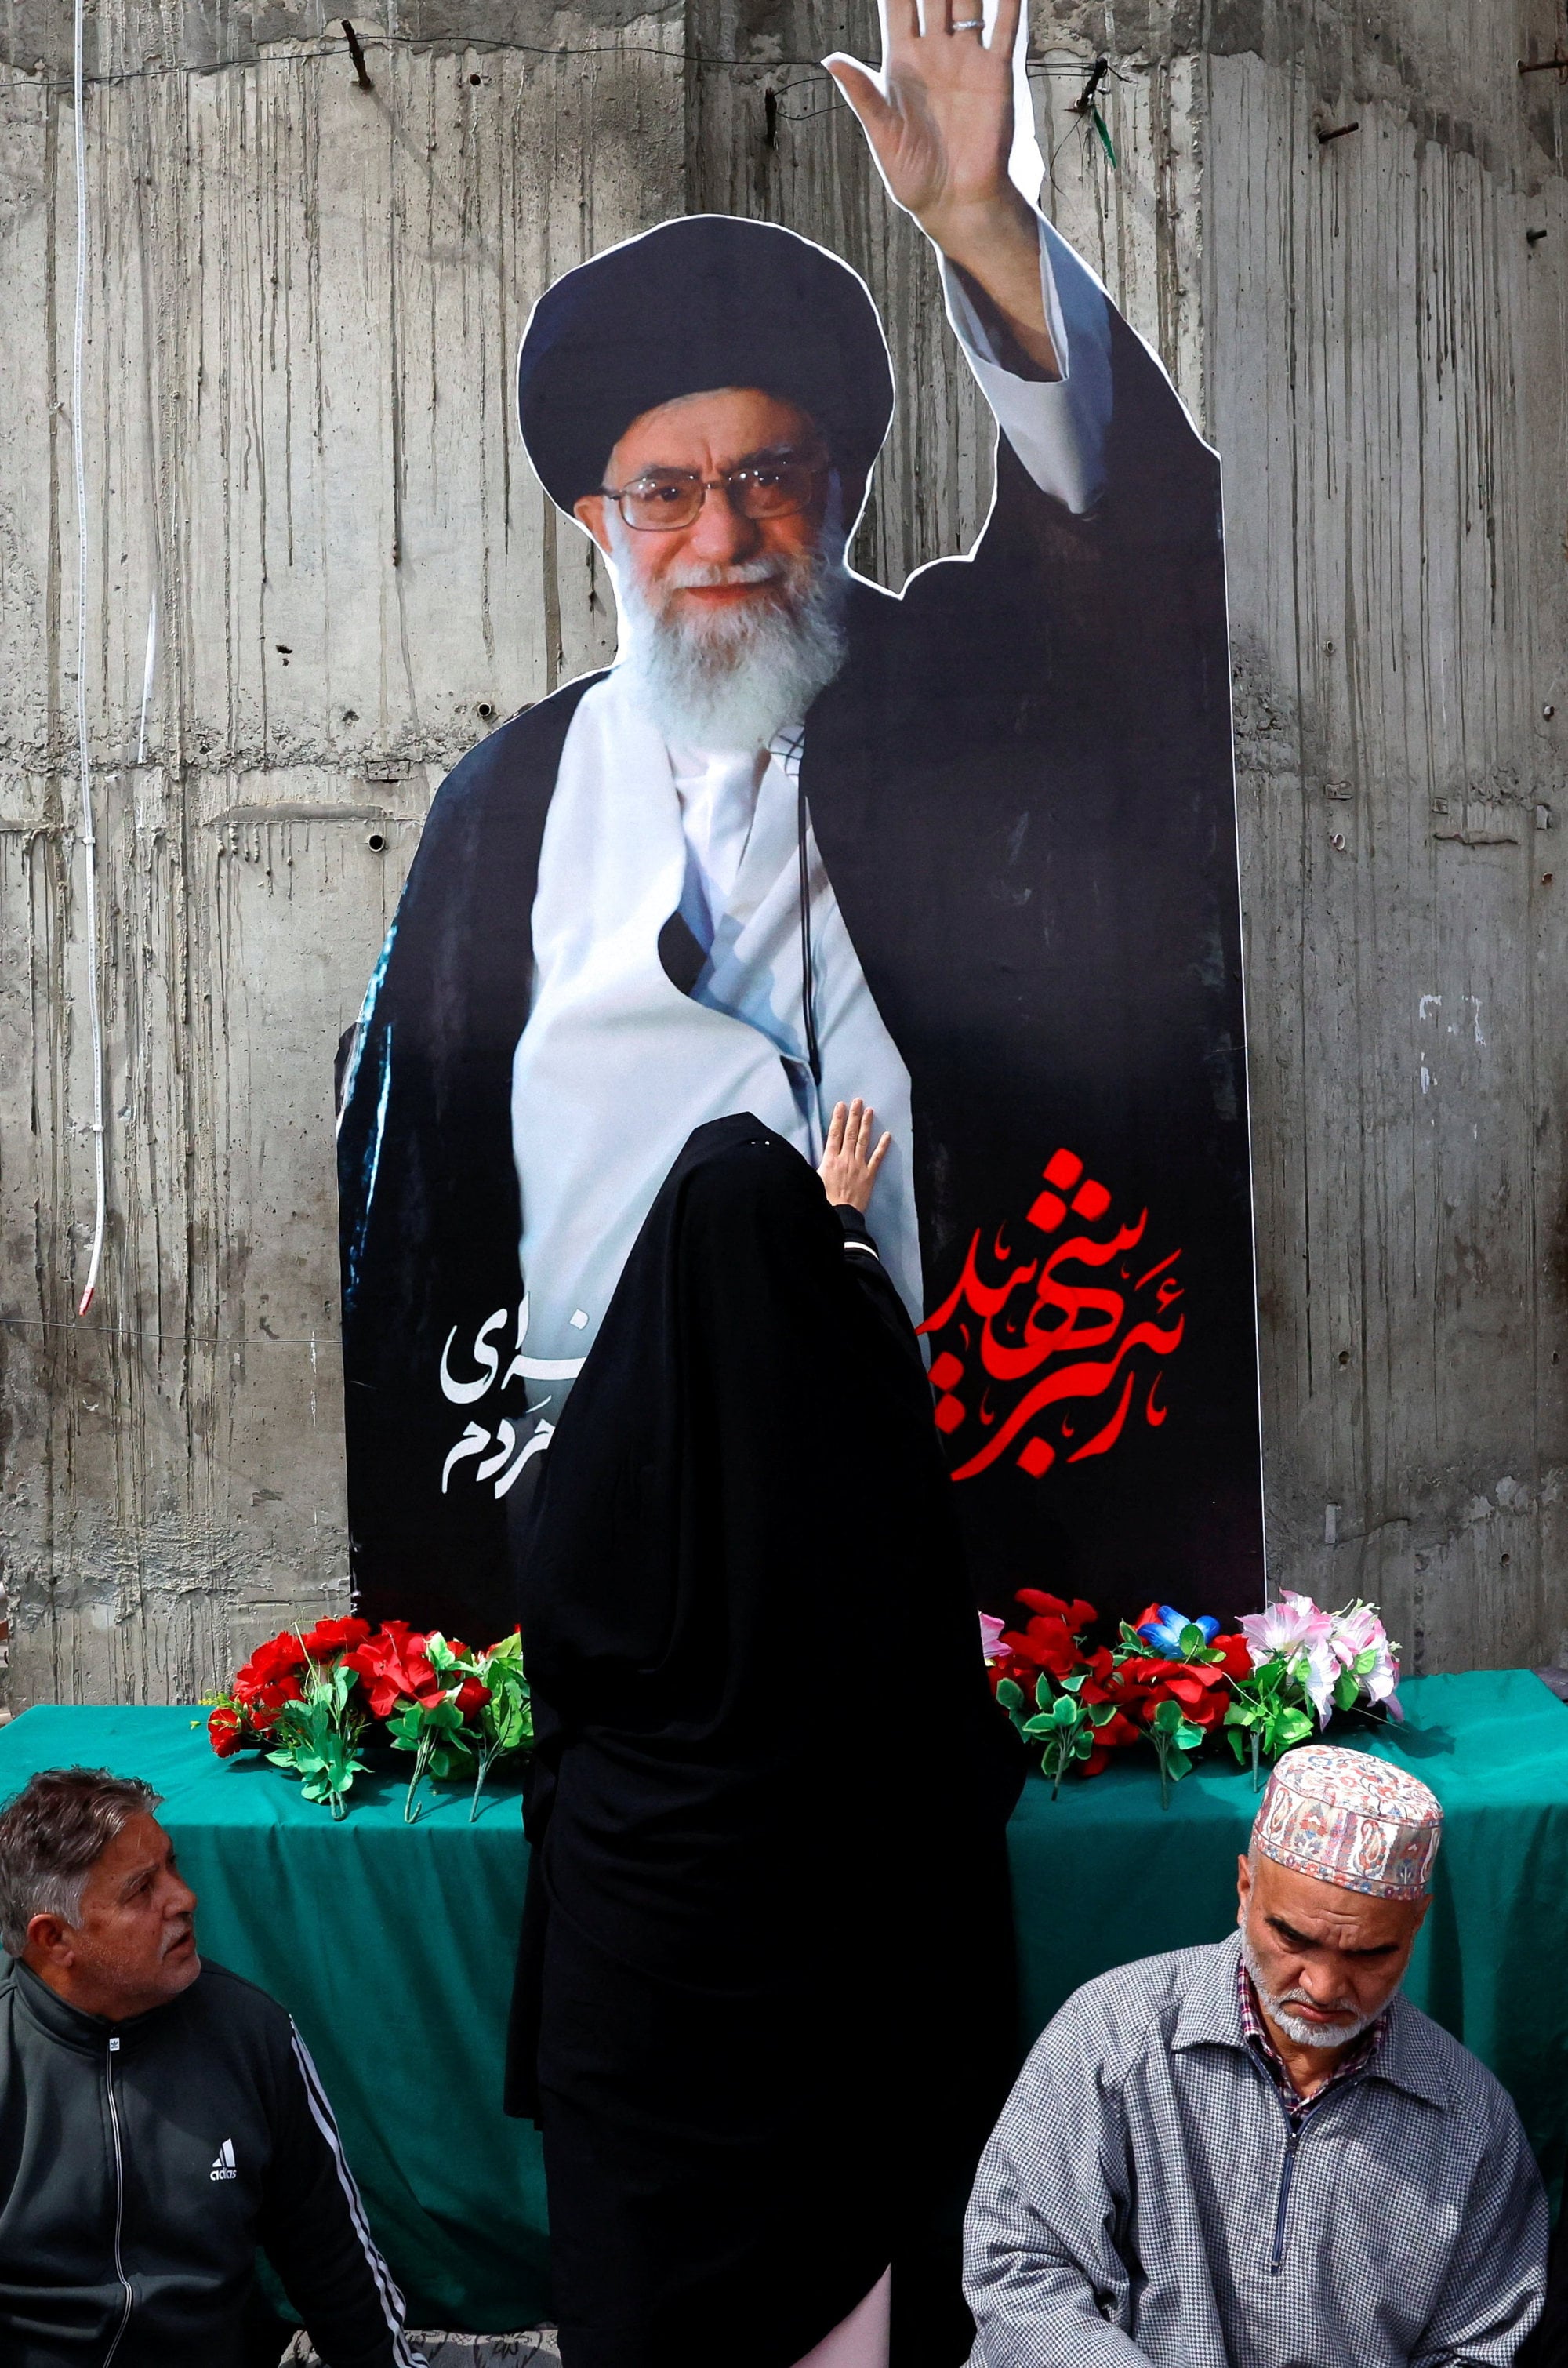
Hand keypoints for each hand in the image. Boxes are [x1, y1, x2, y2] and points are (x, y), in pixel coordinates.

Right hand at [817, 1098, 891, 1213]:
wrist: (839, 1215)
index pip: (834, 1133)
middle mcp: (845, 1159)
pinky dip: (883, 1146)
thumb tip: (797, 1157)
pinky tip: (887, 1135)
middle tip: (858, 1101)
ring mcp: (859, 1166)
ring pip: (863, 1141)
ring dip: (866, 1125)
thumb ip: (809, 1166)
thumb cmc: (823, 1200)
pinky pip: (877, 1158)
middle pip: (850, 1133)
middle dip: (854, 1116)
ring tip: (869, 1111)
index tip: (841, 1105)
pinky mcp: (869, 1175)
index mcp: (830, 1159)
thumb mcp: (811, 1180)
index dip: (838, 1118)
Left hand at [825, 0, 1056, 370]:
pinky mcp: (996, 73)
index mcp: (901, 61)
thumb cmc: (914, 177)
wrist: (955, 205)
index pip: (897, 1)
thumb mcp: (881, 134)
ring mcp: (967, 59)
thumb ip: (862, 92)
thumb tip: (830, 57)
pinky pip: (1003, 26)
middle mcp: (935, 51)